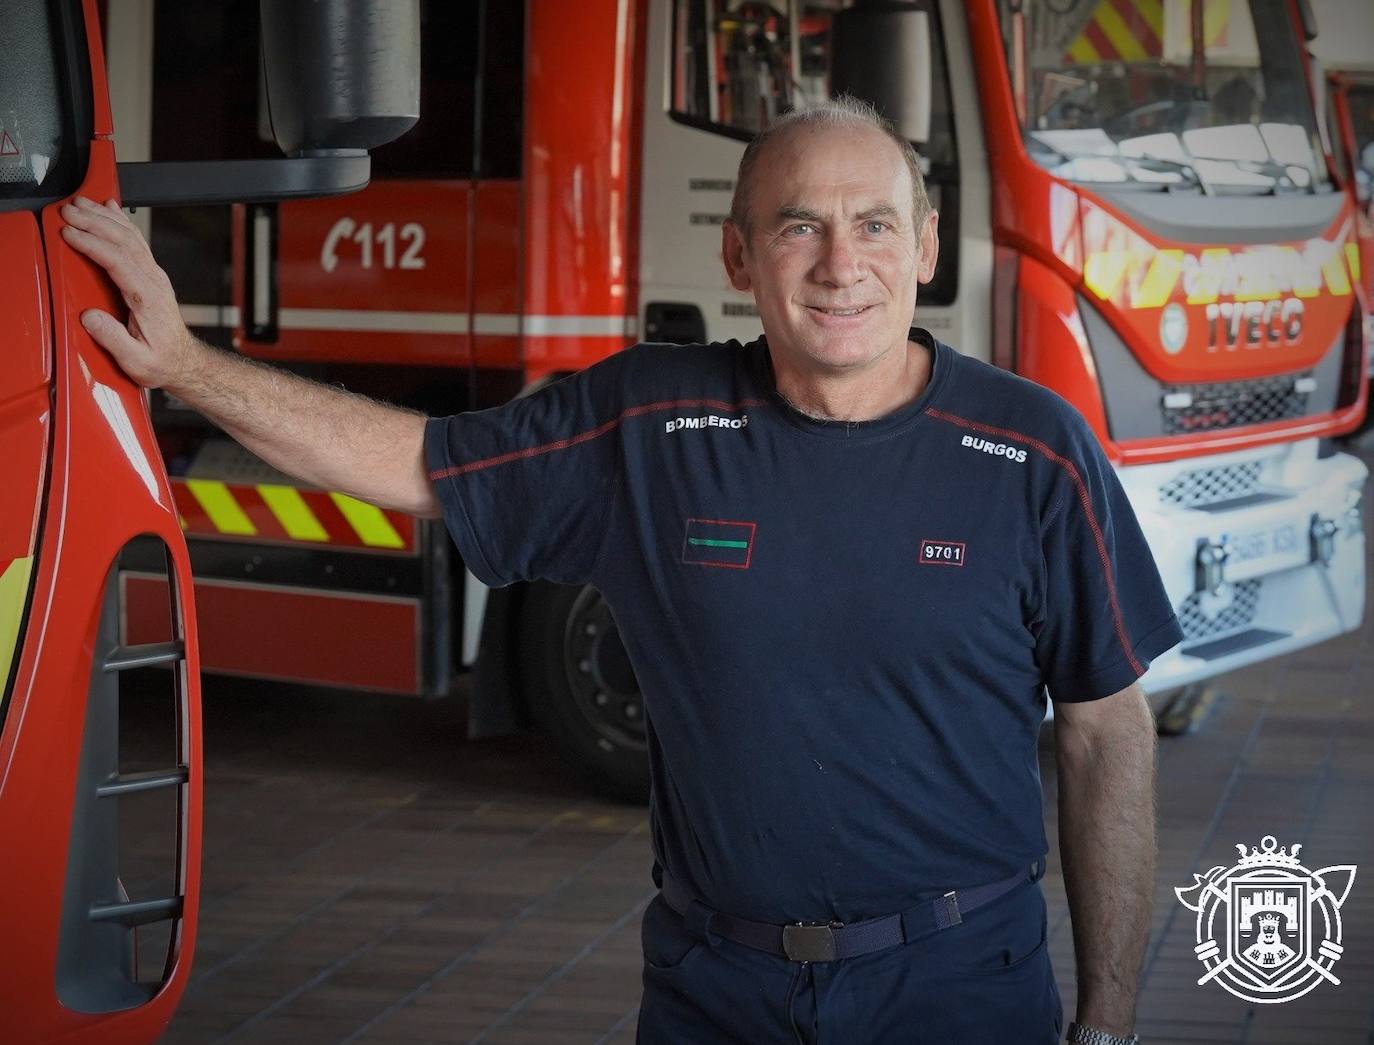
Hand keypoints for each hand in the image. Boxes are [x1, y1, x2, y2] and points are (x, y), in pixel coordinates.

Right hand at [59, 196, 204, 390]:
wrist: (184, 361)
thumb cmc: (162, 361)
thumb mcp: (137, 361)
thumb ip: (113, 339)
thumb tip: (90, 317)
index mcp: (148, 298)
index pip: (119, 261)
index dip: (93, 244)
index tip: (70, 234)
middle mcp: (154, 282)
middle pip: (124, 242)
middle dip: (94, 222)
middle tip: (68, 211)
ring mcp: (155, 276)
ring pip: (130, 237)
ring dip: (104, 218)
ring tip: (80, 204)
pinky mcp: (152, 275)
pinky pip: (135, 241)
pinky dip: (120, 221)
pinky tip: (110, 209)